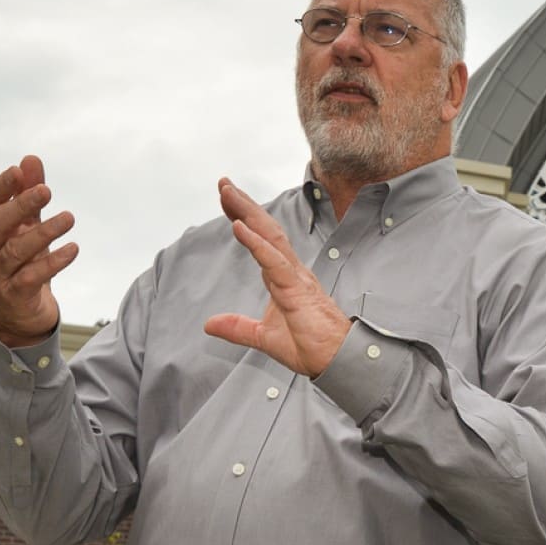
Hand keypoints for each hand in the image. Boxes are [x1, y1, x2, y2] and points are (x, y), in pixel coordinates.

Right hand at [0, 154, 77, 346]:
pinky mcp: (15, 294)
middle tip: (46, 190)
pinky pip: (32, 276)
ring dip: (44, 232)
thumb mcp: (24, 225)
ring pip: (16, 250)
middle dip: (20, 205)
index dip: (1, 187)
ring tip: (70, 218)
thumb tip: (31, 159)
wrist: (17, 311)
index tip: (18, 171)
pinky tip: (73, 249)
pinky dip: (53, 262)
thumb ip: (27, 193)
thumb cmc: (20, 260)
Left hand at [203, 180, 350, 376]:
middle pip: (265, 229)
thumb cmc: (311, 347)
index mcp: (284, 278)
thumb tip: (210, 324)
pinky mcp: (296, 289)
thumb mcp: (264, 338)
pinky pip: (273, 261)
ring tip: (228, 193)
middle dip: (243, 205)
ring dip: (247, 213)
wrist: (335, 361)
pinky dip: (255, 243)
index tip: (227, 201)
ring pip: (269, 237)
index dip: (243, 219)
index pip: (261, 241)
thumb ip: (238, 328)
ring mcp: (295, 277)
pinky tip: (239, 227)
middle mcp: (291, 271)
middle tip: (224, 183)